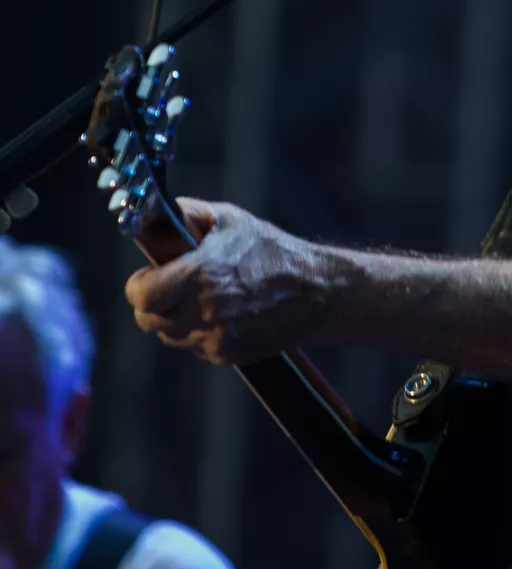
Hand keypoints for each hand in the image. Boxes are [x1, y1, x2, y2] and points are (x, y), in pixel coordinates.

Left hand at [124, 197, 327, 363]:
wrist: (314, 292)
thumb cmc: (271, 250)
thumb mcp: (230, 219)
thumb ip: (188, 214)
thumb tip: (156, 215)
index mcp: (198, 274)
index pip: (140, 296)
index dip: (139, 285)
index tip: (150, 274)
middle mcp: (202, 310)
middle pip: (148, 320)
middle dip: (153, 303)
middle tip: (169, 287)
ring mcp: (213, 336)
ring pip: (168, 335)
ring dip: (173, 319)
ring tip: (199, 298)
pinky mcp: (225, 354)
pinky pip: (193, 346)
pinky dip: (197, 332)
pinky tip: (221, 312)